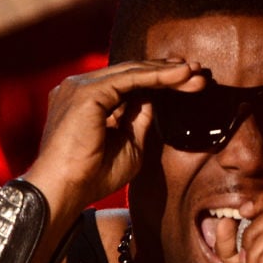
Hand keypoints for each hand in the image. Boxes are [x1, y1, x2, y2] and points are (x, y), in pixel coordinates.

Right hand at [24, 59, 203, 219]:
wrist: (65, 190)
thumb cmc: (92, 177)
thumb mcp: (128, 146)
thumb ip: (138, 121)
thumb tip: (153, 99)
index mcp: (85, 101)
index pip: (126, 84)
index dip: (157, 82)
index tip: (186, 82)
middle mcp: (79, 88)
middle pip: (131, 73)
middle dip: (166, 72)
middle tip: (198, 71)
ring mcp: (80, 87)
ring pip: (132, 72)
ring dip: (167, 72)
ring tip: (195, 73)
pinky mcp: (87, 92)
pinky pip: (129, 78)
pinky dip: (157, 76)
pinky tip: (180, 76)